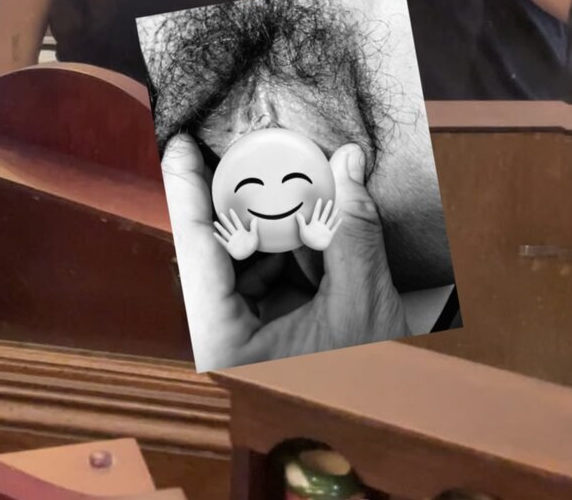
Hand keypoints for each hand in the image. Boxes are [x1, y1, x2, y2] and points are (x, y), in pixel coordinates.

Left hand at [162, 135, 407, 370]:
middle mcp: (223, 340)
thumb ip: (351, 230)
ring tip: (298, 197)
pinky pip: (261, 274)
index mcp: (226, 345)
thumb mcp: (363, 305)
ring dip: (273, 226)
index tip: (179, 146)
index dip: (186, 192)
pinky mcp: (261, 330)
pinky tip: (312, 234)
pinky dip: (287, 249)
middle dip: (243, 204)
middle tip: (253, 159)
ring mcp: (241, 335)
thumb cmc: (369, 391)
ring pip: (240, 258)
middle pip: (217, 250)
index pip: (195, 251)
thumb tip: (347, 163)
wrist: (392, 425)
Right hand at [213, 209, 259, 259]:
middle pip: (229, 225)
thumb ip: (254, 227)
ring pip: (225, 232)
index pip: (237, 222)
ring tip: (215, 222)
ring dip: (220, 228)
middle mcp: (235, 235)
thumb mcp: (254, 235)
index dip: (234, 216)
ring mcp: (232, 240)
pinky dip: (219, 238)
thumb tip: (255, 218)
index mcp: (241, 231)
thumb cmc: (252, 245)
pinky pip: (223, 242)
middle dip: (225, 219)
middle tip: (220, 213)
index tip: (230, 209)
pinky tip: (214, 233)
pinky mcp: (229, 247)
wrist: (249, 256)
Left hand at [296, 198, 336, 250]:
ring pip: (330, 220)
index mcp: (314, 223)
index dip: (318, 206)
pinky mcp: (329, 235)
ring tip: (338, 208)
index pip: (316, 212)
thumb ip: (301, 221)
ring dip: (334, 214)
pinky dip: (337, 224)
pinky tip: (341, 219)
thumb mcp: (303, 230)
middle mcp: (321, 225)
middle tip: (330, 200)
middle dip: (327, 208)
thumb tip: (297, 213)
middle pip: (325, 214)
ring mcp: (325, 229)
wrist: (312, 248)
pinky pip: (334, 228)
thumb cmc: (307, 239)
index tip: (319, 199)